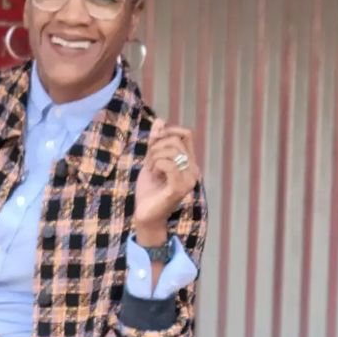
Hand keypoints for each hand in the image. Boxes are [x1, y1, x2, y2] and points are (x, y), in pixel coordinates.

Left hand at [133, 121, 201, 237]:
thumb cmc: (149, 191)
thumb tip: (160, 121)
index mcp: (189, 163)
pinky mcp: (179, 188)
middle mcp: (193, 170)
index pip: (186, 134)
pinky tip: (153, 173)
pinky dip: (157, 164)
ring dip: (155, 156)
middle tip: (148, 161)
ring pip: (173, 151)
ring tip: (150, 168)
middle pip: (176, 140)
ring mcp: (188, 180)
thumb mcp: (151, 161)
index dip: (168, 131)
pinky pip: (169, 164)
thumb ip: (156, 143)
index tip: (153, 143)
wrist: (145, 215)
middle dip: (157, 146)